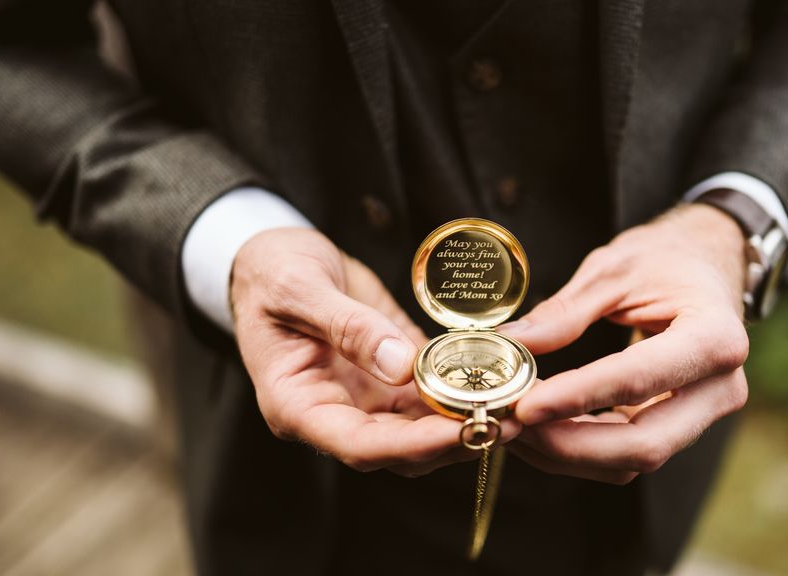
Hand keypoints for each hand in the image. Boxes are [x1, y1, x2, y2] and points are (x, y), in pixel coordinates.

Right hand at [231, 228, 519, 476]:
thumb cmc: (271, 272)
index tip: (459, 434)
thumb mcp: (299, 289)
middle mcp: (334, 413)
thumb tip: (402, 366)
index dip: (412, 446)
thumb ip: (348, 327)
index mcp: (297, 405)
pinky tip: (499, 379)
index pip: (358, 445)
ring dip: (467, 421)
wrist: (273, 257)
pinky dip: (462, 391)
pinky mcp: (389, 378)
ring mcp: (363, 399)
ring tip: (517, 404)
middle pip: (398, 449)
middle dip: (453, 440)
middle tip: (508, 421)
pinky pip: (429, 395)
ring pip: (421, 429)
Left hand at [498, 204, 749, 483]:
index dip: (577, 398)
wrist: (707, 263)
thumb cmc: (667, 259)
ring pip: (631, 461)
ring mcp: (703, 414)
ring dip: (565, 453)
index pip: (637, 380)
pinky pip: (627, 455)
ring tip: (513, 425)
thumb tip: (511, 344)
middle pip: (642, 445)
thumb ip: (564, 312)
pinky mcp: (680, 427)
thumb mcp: (613, 270)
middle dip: (567, 444)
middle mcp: (720, 388)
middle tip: (510, 424)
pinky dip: (579, 449)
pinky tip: (539, 428)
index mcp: (714, 338)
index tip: (525, 405)